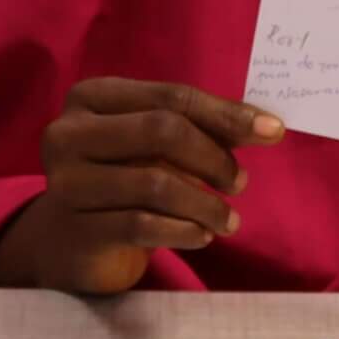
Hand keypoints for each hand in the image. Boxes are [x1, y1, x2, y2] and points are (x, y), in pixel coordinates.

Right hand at [0, 78, 283, 293]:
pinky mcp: (75, 230)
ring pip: (155, 184)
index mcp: (91, 97)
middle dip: (213, 158)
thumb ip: (205, 129)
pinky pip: (142, 225)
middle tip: (239, 182)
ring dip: (206, 204)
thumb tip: (268, 125)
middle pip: (161, 131)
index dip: (225, 113)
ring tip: (228, 220)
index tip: (273, 130)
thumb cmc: (121, 179)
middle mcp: (68, 134)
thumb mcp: (157, 146)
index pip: (170, 96)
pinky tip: (201, 235)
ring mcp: (65, 183)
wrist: (67, 242)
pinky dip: (183, 231)